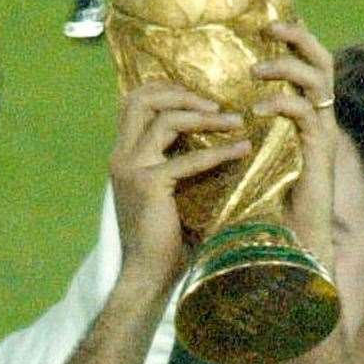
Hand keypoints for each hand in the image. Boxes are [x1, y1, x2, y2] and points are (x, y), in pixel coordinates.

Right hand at [110, 81, 249, 289]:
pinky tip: (242, 150)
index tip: (201, 97)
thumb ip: (177, 162)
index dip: (167, 90)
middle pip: (142, 98)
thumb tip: (214, 138)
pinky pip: (187, 158)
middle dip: (182, 93)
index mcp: (124, 154)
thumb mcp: (168, 191)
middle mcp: (121, 156)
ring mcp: (131, 168)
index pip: (135, 102)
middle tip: (216, 103)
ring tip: (236, 121)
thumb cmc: (164, 239)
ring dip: (204, 116)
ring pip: (165, 120)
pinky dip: (217, 152)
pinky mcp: (148, 185)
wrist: (148, 274)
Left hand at [252, 21, 336, 265]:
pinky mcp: (319, 151)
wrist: (292, 243)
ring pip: (319, 79)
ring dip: (286, 66)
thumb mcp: (255, 157)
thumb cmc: (269, 205)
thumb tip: (211, 110)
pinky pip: (304, 112)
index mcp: (306, 116)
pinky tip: (255, 110)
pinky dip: (280, 103)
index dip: (291, 41)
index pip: (308, 65)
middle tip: (269, 26)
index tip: (262, 26)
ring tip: (256, 69)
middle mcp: (320, 118)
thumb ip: (246, 131)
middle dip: (298, 36)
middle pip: (324, 60)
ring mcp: (323, 133)